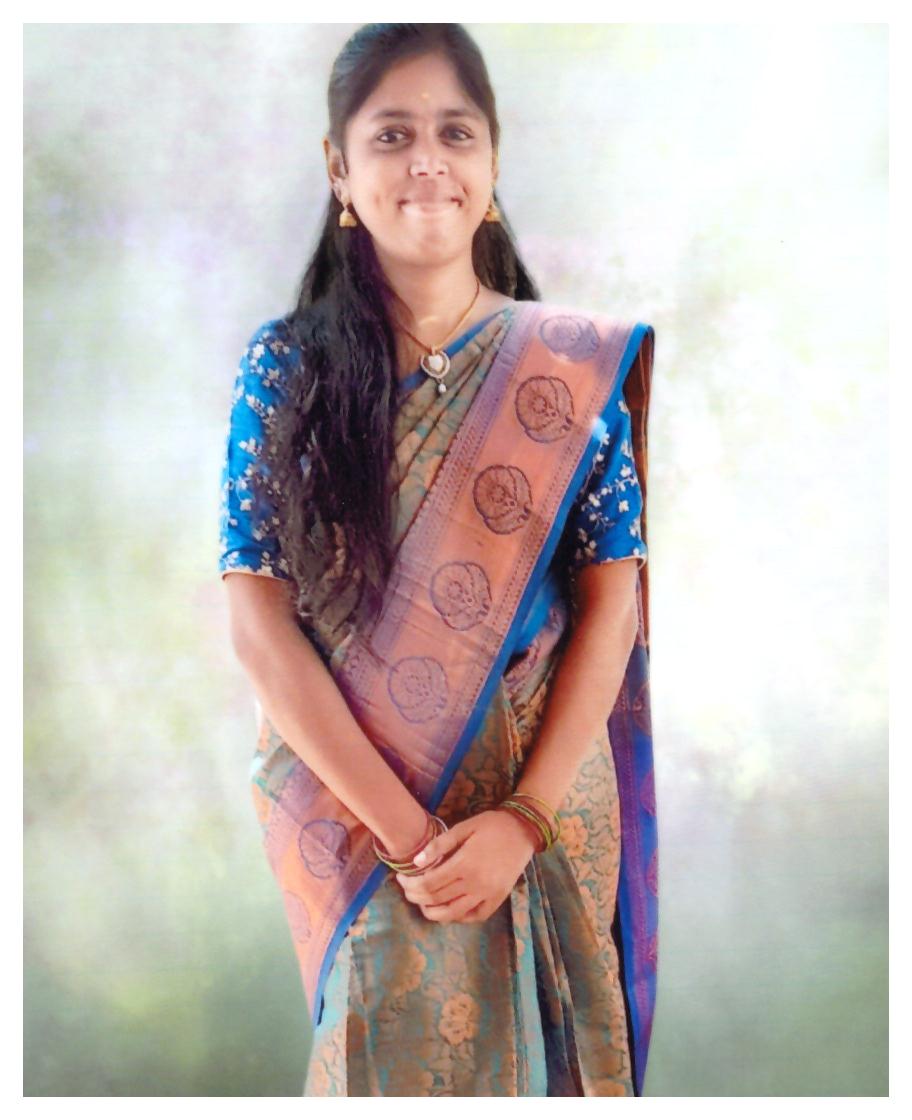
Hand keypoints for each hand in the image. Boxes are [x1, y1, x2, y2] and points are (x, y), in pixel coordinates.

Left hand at [393, 809, 537, 922]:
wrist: (523, 830)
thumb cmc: (491, 825)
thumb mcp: (463, 827)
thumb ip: (439, 845)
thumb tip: (415, 862)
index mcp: (464, 864)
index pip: (429, 883)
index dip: (411, 885)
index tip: (401, 879)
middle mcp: (475, 883)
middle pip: (437, 899)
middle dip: (416, 898)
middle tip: (407, 891)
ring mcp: (488, 894)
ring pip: (453, 914)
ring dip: (433, 913)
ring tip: (422, 904)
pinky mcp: (498, 899)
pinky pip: (475, 916)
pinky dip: (458, 917)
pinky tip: (449, 910)